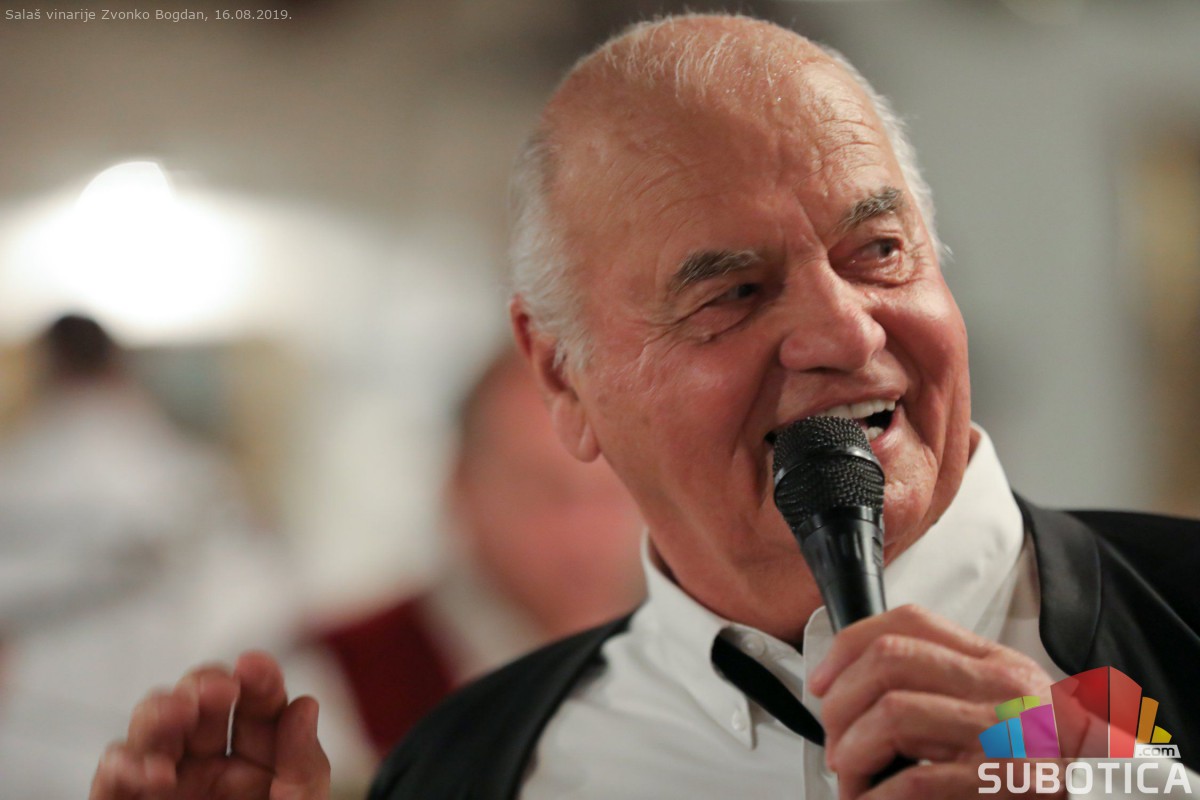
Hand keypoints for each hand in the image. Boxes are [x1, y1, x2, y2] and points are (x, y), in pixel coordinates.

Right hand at [89, 650, 329, 799]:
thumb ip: (303, 766)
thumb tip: (305, 703)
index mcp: (259, 759)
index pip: (258, 704)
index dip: (258, 678)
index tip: (257, 664)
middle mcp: (210, 764)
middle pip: (200, 703)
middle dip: (205, 685)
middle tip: (218, 688)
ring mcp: (166, 784)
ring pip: (153, 726)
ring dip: (162, 710)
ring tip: (181, 714)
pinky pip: (114, 774)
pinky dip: (126, 763)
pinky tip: (155, 773)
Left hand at [809, 605, 1057, 799]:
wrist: (1111, 789)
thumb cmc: (1047, 755)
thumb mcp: (1004, 701)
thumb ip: (947, 685)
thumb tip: (862, 694)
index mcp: (991, 662)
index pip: (907, 621)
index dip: (848, 646)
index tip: (822, 681)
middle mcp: (997, 687)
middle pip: (888, 661)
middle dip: (841, 702)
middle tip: (832, 739)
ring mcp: (1001, 733)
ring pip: (894, 714)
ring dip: (853, 751)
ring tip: (850, 777)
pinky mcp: (1002, 782)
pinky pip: (918, 780)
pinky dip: (878, 797)